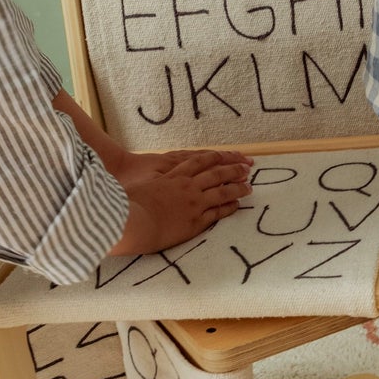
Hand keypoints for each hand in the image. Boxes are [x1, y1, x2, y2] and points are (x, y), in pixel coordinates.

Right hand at [110, 148, 252, 254]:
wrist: (133, 222)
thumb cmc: (129, 205)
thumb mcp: (140, 187)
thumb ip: (149, 184)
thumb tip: (145, 184)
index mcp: (173, 176)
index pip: (198, 161)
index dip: (214, 157)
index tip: (225, 156)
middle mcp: (187, 187)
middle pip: (216, 173)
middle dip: (232, 169)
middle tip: (247, 167)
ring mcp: (193, 203)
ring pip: (222, 191)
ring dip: (237, 188)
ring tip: (249, 186)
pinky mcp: (196, 221)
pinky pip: (218, 212)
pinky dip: (229, 207)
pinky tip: (237, 205)